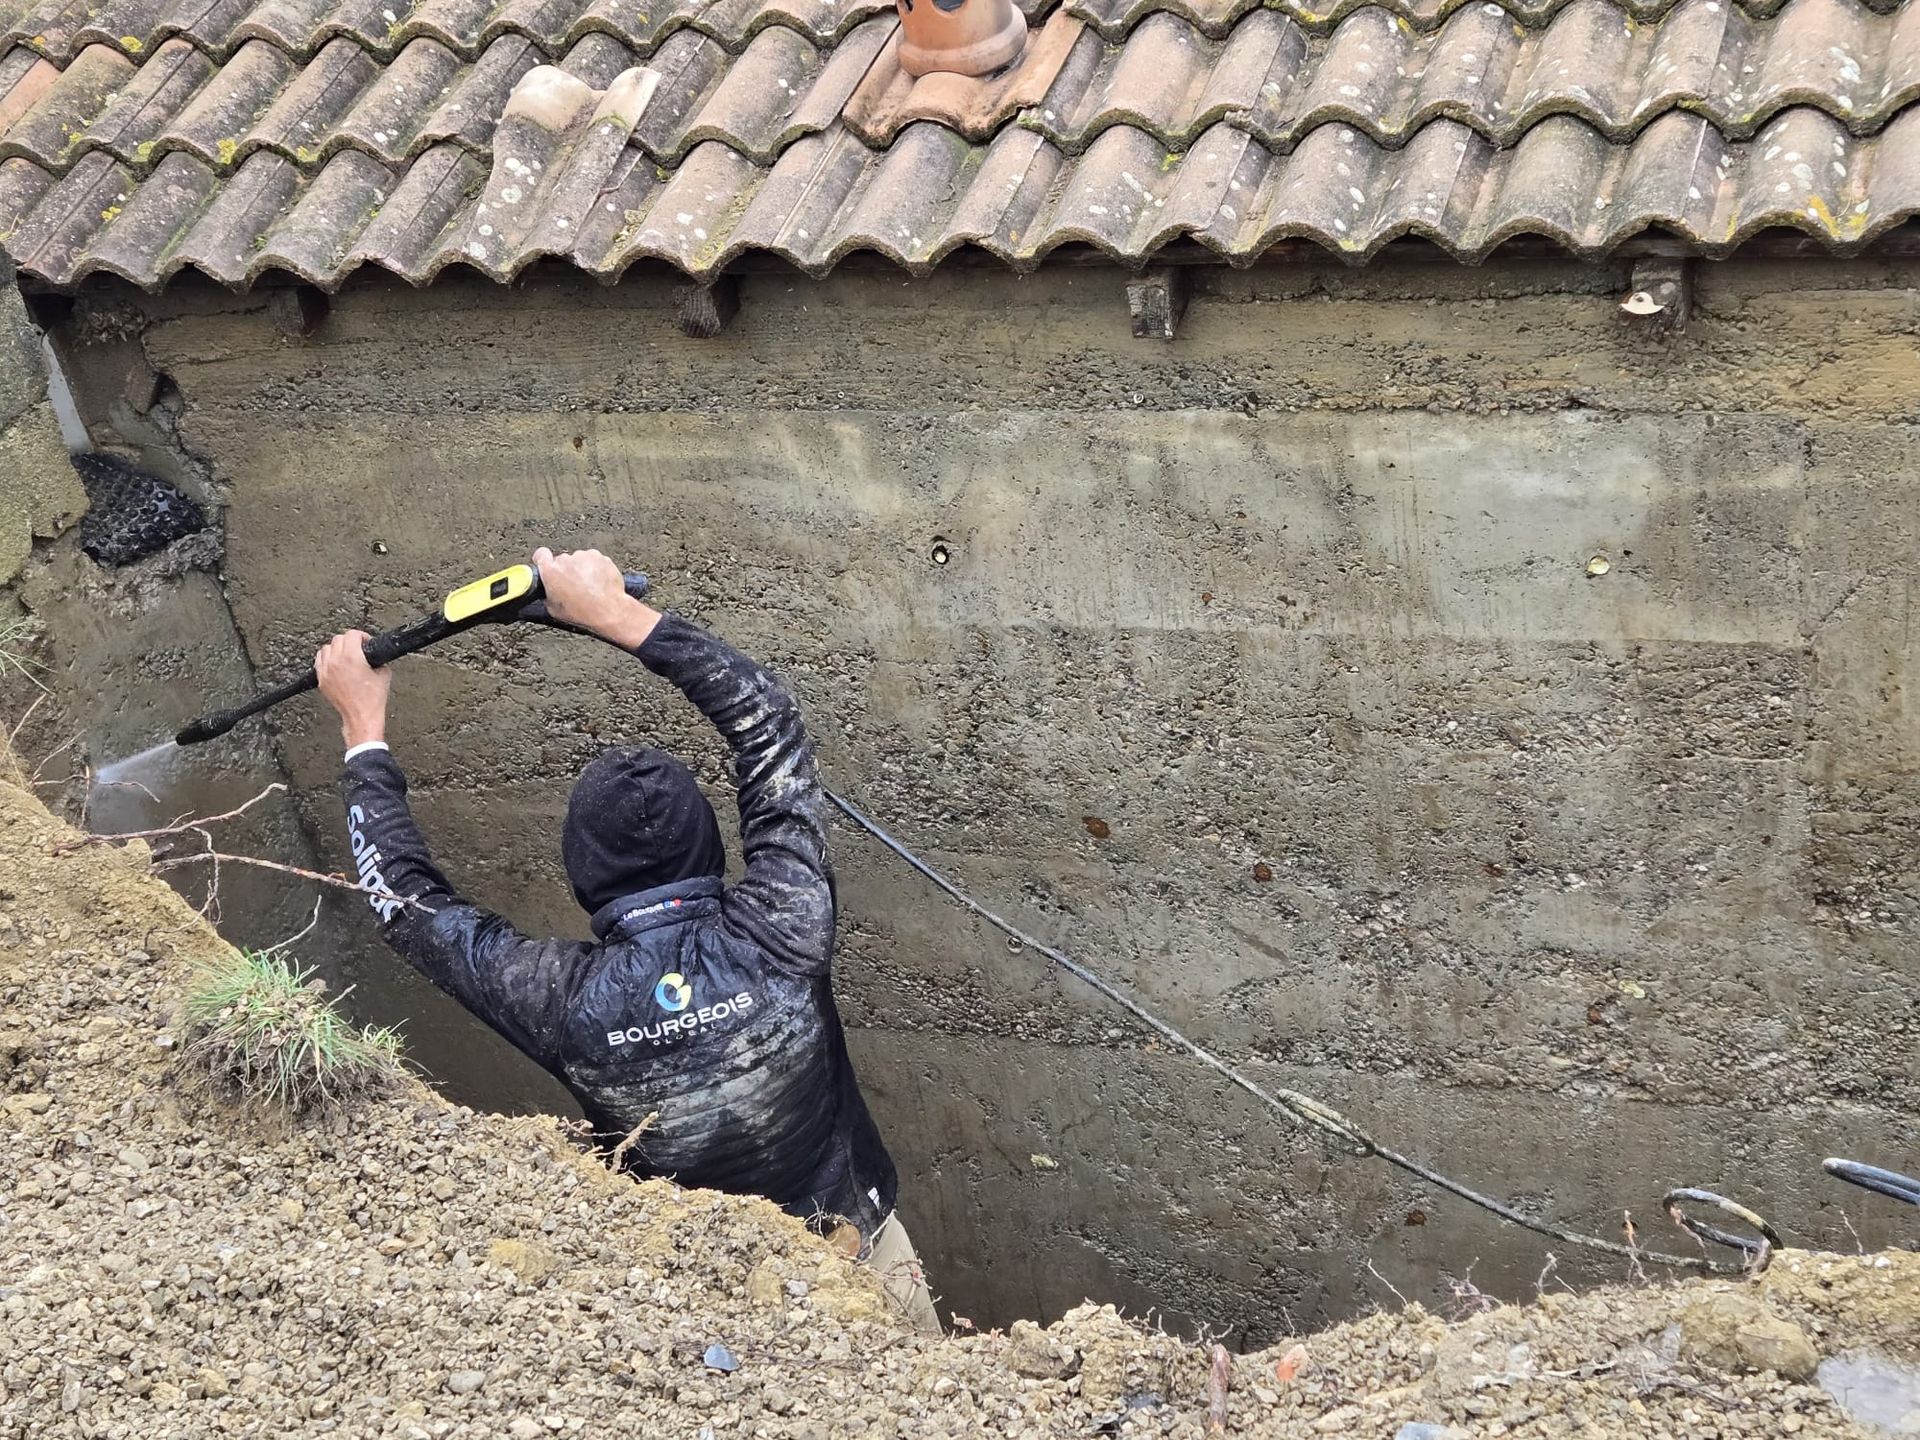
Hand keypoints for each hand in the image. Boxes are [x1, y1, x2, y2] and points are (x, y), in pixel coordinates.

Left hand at [315, 631, 390, 748]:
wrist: (361, 716)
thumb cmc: (372, 699)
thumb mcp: (384, 673)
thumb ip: (377, 659)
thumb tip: (373, 654)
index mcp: (351, 657)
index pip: (352, 634)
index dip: (362, 636)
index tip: (365, 642)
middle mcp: (336, 661)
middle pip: (338, 639)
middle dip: (349, 641)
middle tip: (358, 648)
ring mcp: (326, 671)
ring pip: (326, 648)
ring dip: (336, 649)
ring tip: (345, 655)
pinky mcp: (321, 680)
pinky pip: (319, 661)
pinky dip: (327, 659)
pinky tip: (335, 664)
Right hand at [533, 546, 658, 647]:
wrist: (609, 610)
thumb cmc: (582, 612)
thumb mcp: (554, 610)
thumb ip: (547, 594)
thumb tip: (549, 591)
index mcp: (550, 572)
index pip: (540, 555)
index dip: (544, 559)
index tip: (547, 564)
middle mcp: (565, 560)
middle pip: (562, 560)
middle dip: (567, 570)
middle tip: (574, 586)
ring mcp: (583, 556)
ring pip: (579, 560)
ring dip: (582, 569)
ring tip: (589, 587)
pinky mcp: (599, 556)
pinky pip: (594, 560)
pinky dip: (596, 568)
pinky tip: (599, 583)